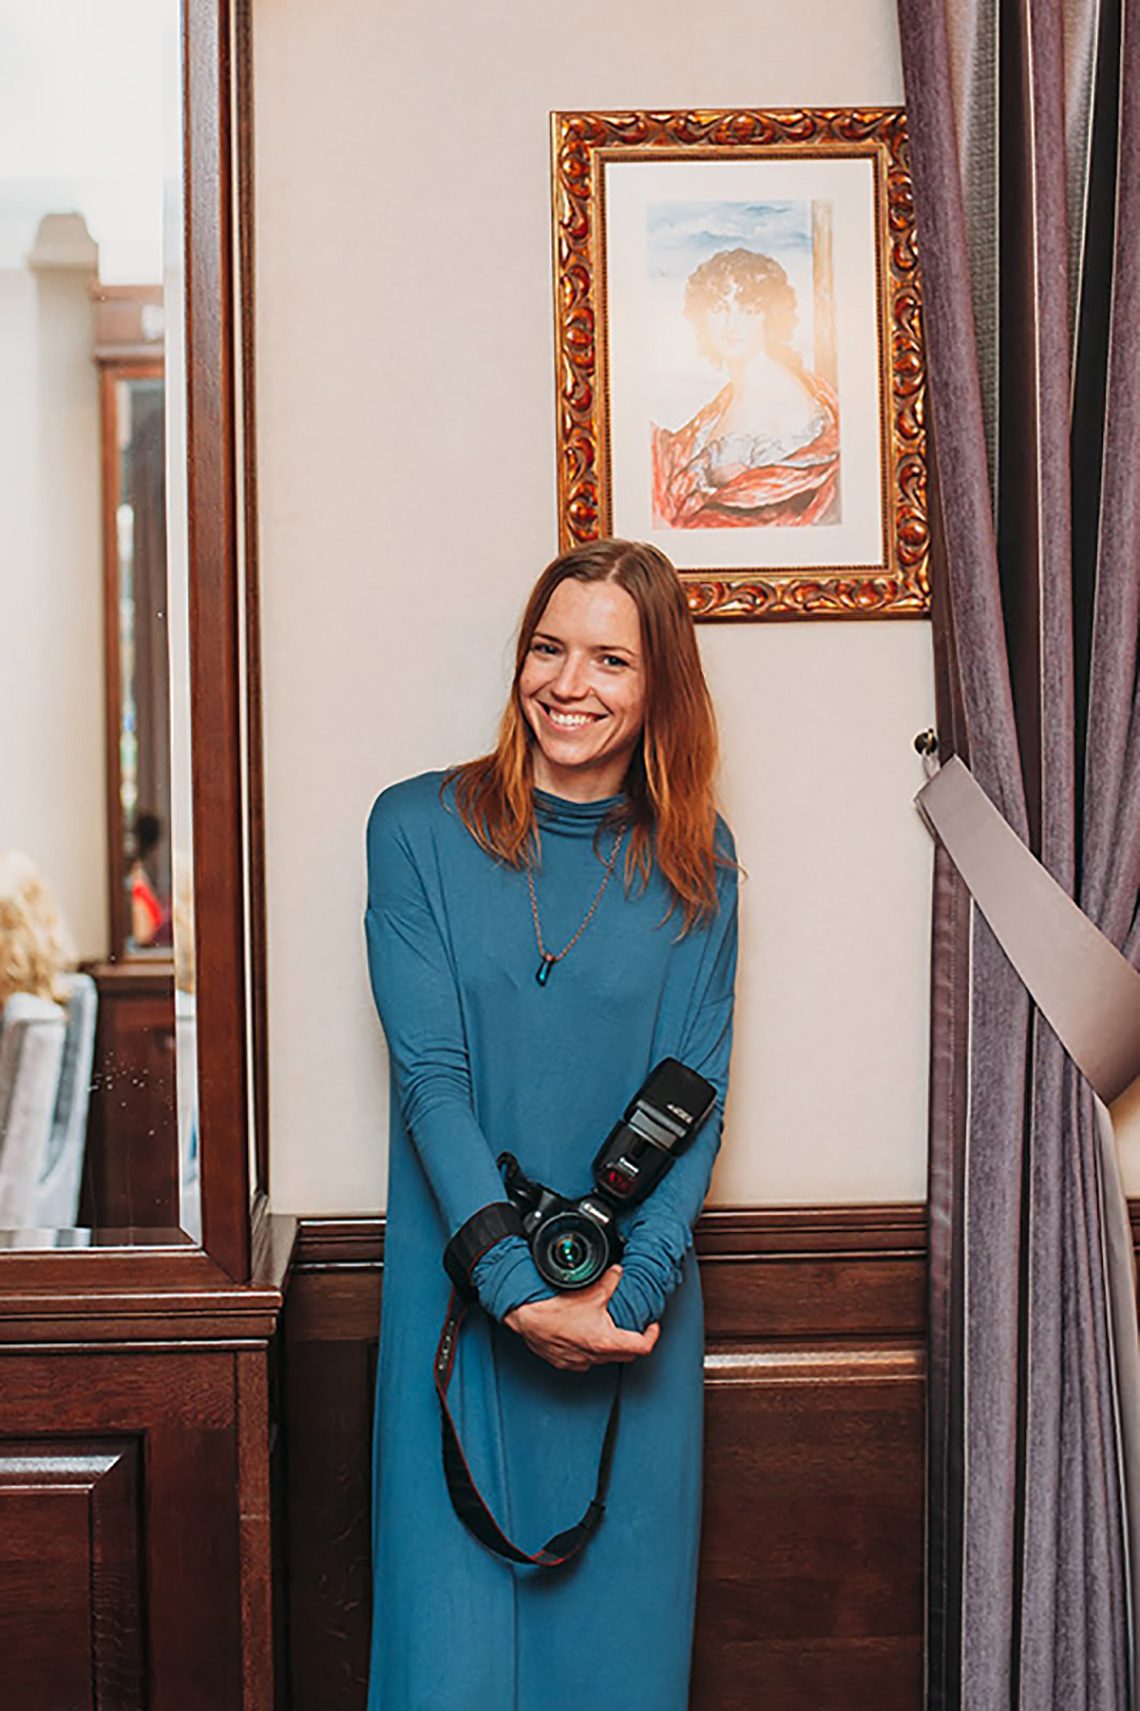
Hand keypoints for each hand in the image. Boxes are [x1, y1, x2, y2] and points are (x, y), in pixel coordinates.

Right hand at [504, 1265, 659, 1371]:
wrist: (527, 1318)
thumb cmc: (554, 1309)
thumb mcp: (590, 1291)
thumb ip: (610, 1281)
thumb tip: (618, 1272)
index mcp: (606, 1341)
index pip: (643, 1346)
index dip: (652, 1335)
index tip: (652, 1326)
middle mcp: (595, 1357)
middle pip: (627, 1355)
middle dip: (633, 1340)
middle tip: (633, 1327)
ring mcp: (580, 1362)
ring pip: (605, 1359)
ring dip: (610, 1346)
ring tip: (607, 1329)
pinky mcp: (565, 1363)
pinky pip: (585, 1361)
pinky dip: (589, 1351)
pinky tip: (584, 1336)